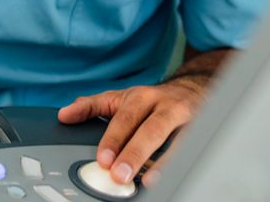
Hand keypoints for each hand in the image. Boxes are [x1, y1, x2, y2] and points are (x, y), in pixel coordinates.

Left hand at [57, 77, 206, 186]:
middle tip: (119, 174)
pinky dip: (185, 162)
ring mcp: (187, 118)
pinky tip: (176, 176)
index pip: (124, 119)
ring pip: (177, 140)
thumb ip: (92, 106)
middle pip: (149, 130)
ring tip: (149, 181)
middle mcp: (164, 105)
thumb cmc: (152, 99)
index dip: (113, 139)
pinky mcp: (205, 129)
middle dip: (134, 153)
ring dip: (163, 162)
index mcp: (140, 97)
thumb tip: (64, 115)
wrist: (194, 88)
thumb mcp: (121, 98)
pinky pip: (195, 147)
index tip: (103, 159)